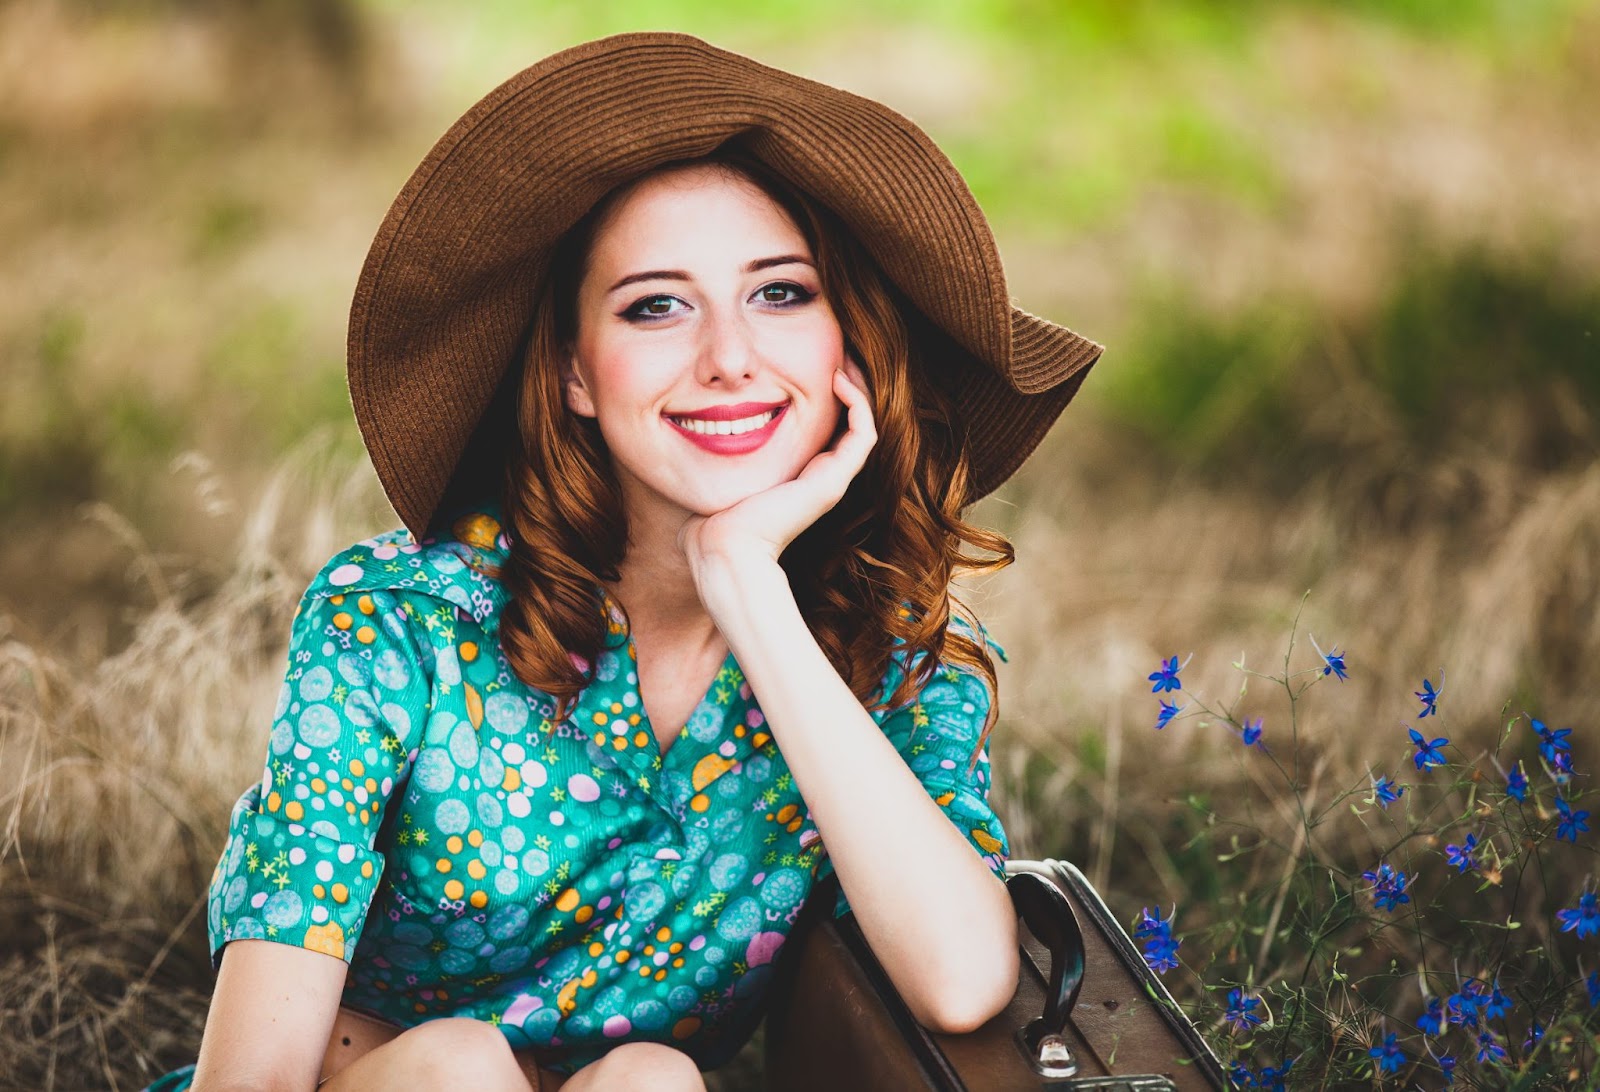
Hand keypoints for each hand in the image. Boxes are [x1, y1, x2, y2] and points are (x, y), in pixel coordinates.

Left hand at [677, 353, 877, 575]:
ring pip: (863, 425)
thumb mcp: (716, 479)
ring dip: (857, 389)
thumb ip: (710, 463)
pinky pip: (863, 433)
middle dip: (845, 387)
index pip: (825, 431)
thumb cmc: (710, 524)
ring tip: (841, 360)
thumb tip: (687, 449)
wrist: (724, 548)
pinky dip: (857, 403)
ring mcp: (831, 481)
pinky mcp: (833, 480)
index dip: (824, 397)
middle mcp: (820, 479)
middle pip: (849, 425)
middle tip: (834, 353)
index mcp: (798, 478)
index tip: (809, 365)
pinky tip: (837, 379)